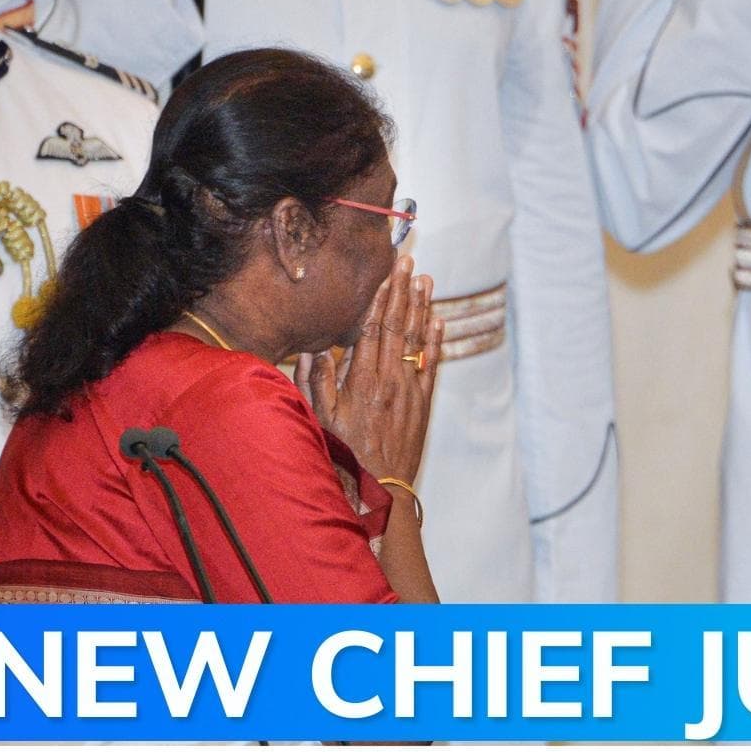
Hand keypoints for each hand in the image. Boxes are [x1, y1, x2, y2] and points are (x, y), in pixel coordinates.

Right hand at [296, 256, 444, 484]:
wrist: (377, 487)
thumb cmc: (343, 453)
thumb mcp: (319, 418)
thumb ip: (314, 381)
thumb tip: (312, 348)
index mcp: (361, 379)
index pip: (371, 328)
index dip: (380, 298)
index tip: (386, 274)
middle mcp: (387, 379)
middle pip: (396, 326)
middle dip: (403, 292)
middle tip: (409, 264)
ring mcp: (408, 390)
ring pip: (415, 340)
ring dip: (421, 308)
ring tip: (425, 281)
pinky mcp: (422, 403)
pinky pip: (430, 365)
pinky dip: (434, 341)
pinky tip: (438, 319)